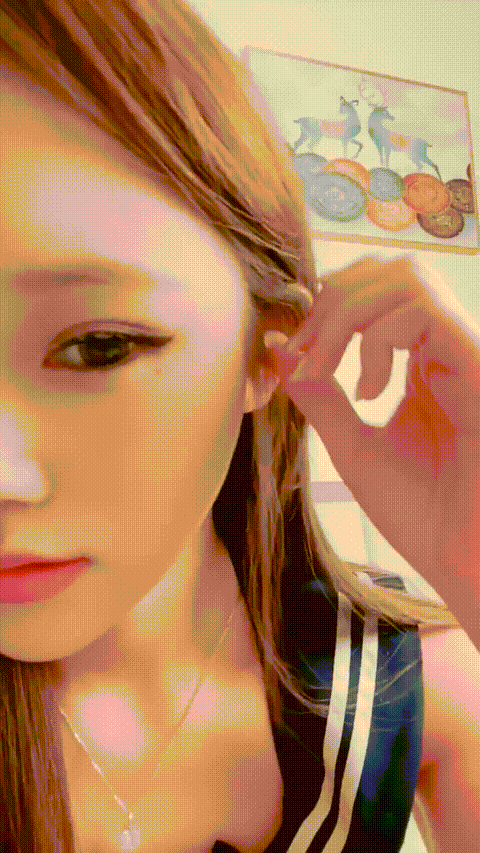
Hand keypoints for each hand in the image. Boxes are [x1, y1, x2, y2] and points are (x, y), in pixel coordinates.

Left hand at [264, 253, 479, 592]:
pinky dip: (377, 337)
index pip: (372, 292)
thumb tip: (277, 348)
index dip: (323, 305)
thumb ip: (320, 396)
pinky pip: (423, 309)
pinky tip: (370, 390)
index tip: (288, 350)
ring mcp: (462, 352)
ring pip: (405, 277)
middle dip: (331, 301)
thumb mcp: (353, 445)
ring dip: (348, 313)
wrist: (466, 559)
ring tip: (328, 370)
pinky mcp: (476, 361)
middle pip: (388, 270)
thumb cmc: (422, 513)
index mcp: (418, 365)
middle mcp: (443, 350)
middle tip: (303, 355)